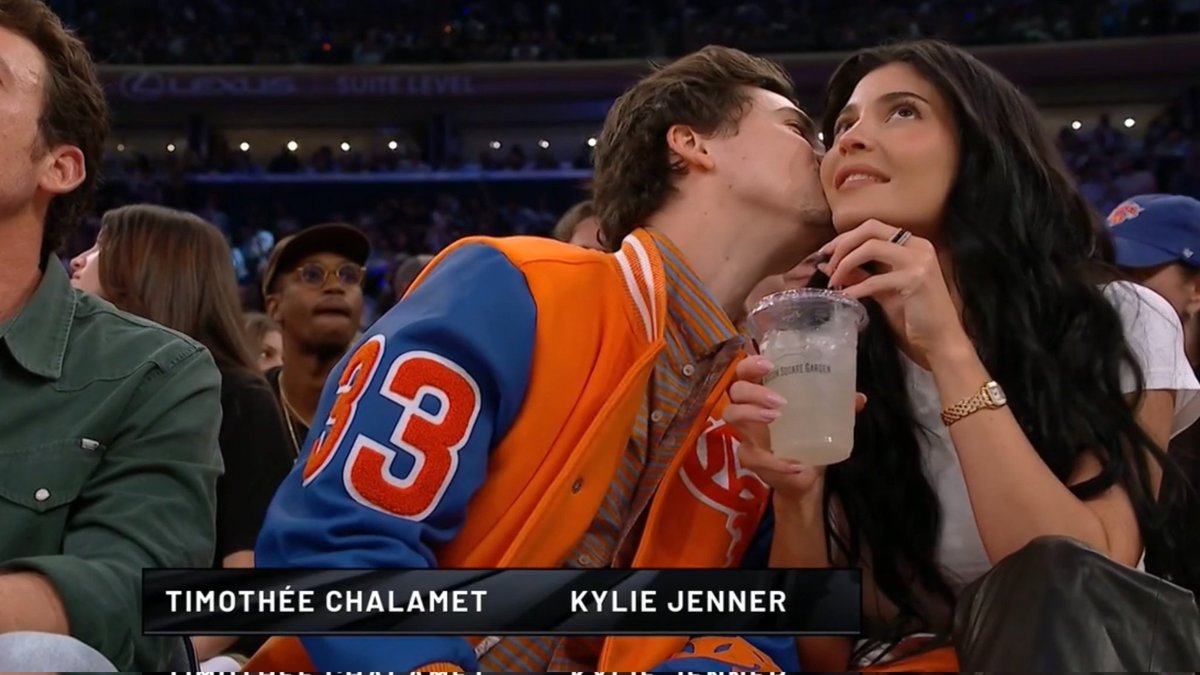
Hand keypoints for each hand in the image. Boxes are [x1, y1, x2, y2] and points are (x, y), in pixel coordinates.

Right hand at [724, 356, 865, 499]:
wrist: (805, 479)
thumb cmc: (809, 440)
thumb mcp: (825, 422)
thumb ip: (839, 408)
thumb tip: (859, 397)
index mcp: (764, 395)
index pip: (744, 372)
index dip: (750, 365)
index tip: (769, 365)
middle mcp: (749, 411)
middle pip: (734, 392)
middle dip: (754, 391)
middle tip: (780, 400)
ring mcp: (746, 435)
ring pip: (731, 416)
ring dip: (752, 414)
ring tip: (776, 417)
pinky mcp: (750, 459)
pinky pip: (755, 457)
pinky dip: (777, 462)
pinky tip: (796, 464)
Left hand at [820, 219, 969, 359]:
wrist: (941, 340)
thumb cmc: (913, 317)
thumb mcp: (883, 291)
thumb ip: (860, 275)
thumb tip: (827, 265)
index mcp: (912, 245)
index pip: (872, 228)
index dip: (846, 237)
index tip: (826, 253)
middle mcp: (918, 246)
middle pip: (870, 229)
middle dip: (843, 244)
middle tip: (827, 263)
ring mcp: (919, 261)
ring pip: (871, 247)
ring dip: (846, 263)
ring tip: (833, 281)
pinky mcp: (916, 279)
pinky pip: (875, 279)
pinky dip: (855, 288)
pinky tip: (844, 296)